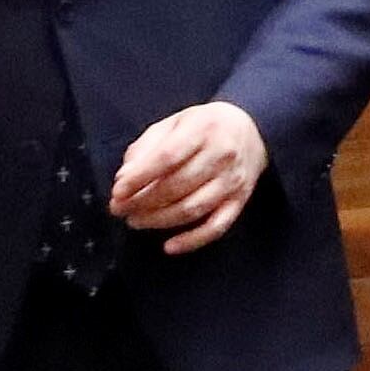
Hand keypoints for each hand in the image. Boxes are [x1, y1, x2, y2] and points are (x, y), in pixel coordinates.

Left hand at [110, 102, 268, 254]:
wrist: (252, 130)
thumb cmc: (205, 126)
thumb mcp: (175, 123)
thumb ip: (147, 147)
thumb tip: (124, 178)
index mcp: (203, 129)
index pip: (167, 157)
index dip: (140, 177)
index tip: (117, 191)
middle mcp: (221, 155)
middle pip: (177, 186)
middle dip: (142, 201)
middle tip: (119, 209)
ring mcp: (232, 181)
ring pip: (193, 208)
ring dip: (159, 220)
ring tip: (135, 221)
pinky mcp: (239, 201)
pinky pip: (216, 227)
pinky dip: (192, 240)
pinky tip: (169, 246)